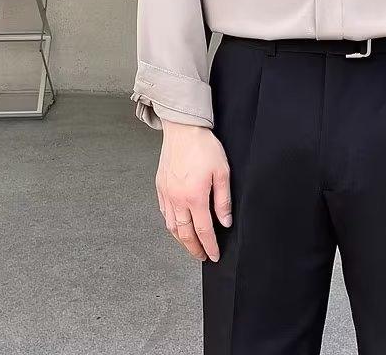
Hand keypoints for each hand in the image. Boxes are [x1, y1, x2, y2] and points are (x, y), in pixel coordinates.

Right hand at [155, 121, 231, 260]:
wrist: (183, 130)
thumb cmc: (204, 147)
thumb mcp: (222, 172)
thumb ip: (223, 200)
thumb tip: (225, 222)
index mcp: (195, 196)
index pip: (203, 230)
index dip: (209, 246)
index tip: (214, 255)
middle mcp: (177, 199)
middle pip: (184, 233)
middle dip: (194, 249)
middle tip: (202, 256)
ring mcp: (167, 194)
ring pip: (172, 226)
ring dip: (181, 240)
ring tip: (190, 247)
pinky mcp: (160, 187)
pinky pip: (164, 213)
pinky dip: (171, 225)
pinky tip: (177, 227)